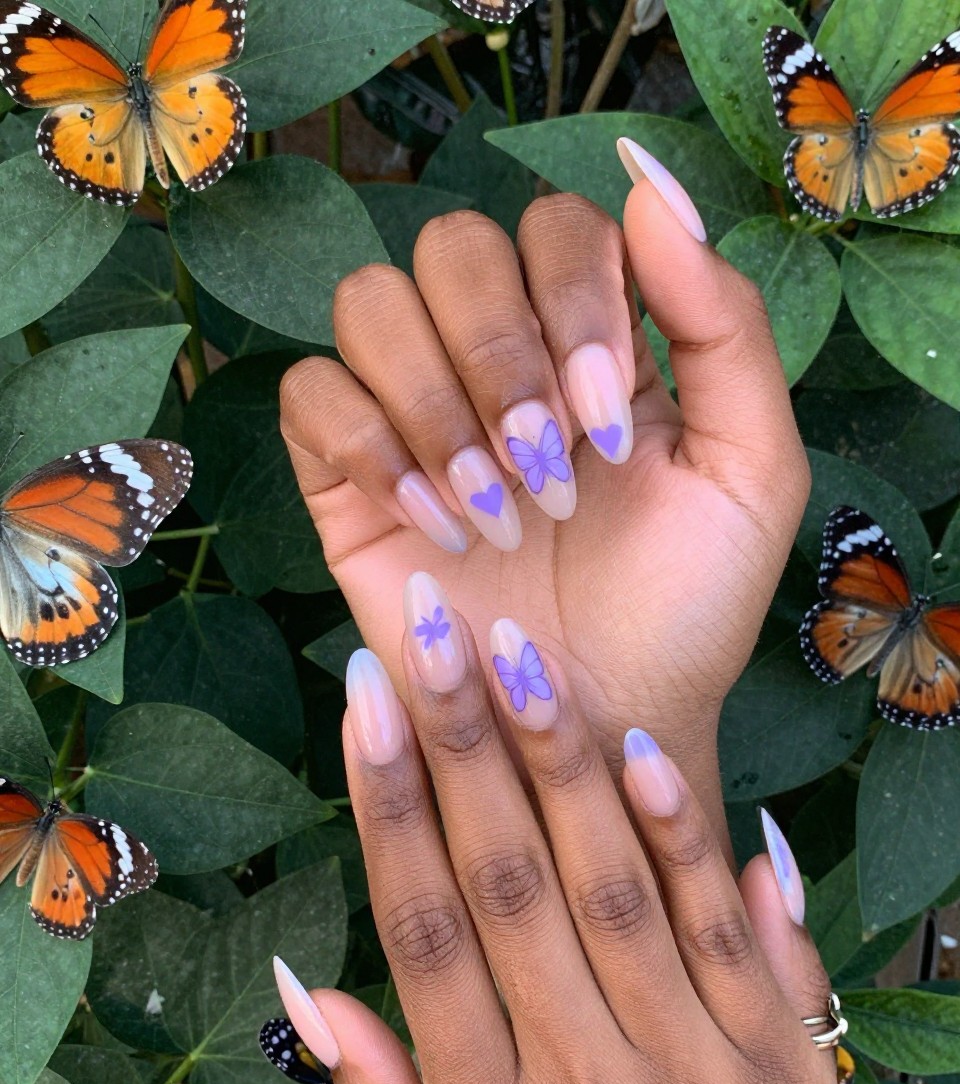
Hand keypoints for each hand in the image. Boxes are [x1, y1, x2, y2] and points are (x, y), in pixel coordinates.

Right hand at [274, 583, 871, 1083]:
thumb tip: (307, 992)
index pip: (422, 928)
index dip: (388, 803)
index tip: (366, 702)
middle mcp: (582, 1080)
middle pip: (508, 882)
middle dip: (462, 745)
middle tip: (434, 632)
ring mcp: (691, 1068)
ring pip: (614, 887)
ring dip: (563, 764)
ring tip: (522, 658)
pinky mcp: (782, 1067)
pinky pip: (730, 936)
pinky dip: (688, 841)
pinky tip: (646, 752)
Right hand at [279, 143, 809, 834]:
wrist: (604, 723)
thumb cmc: (684, 610)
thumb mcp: (751, 471)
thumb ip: (724, 327)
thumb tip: (650, 188)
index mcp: (595, 343)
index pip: (557, 228)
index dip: (576, 301)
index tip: (611, 425)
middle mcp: (498, 362)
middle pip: (453, 244)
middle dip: (502, 356)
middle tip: (548, 474)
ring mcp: (414, 414)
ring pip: (370, 301)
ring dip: (434, 401)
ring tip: (491, 512)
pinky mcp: (343, 480)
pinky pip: (309, 393)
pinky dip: (366, 445)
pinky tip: (429, 524)